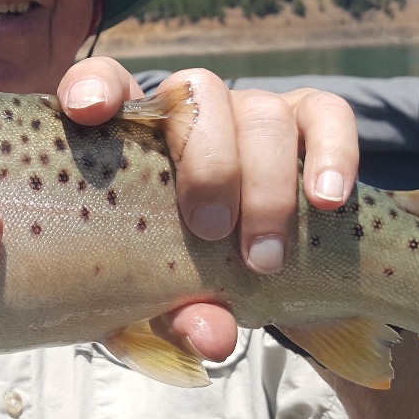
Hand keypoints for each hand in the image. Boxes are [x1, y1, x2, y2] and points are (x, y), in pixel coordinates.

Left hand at [56, 58, 357, 359]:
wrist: (270, 286)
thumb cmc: (191, 284)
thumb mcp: (168, 311)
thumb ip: (177, 319)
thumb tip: (212, 336)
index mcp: (135, 143)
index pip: (106, 82)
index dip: (95, 85)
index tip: (86, 113)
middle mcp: (192, 113)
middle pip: (196, 93)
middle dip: (207, 163)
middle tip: (211, 232)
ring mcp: (253, 112)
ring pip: (263, 112)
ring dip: (266, 187)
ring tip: (264, 258)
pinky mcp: (312, 121)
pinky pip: (328, 115)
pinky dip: (332, 154)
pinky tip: (326, 201)